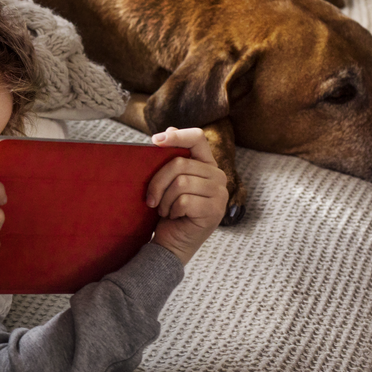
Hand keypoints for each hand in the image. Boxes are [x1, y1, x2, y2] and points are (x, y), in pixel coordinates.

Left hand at [146, 127, 229, 265]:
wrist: (171, 243)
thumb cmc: (168, 211)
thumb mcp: (167, 182)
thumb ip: (172, 158)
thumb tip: (170, 128)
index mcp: (207, 164)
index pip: (198, 138)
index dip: (177, 136)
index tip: (154, 141)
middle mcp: (218, 176)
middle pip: (180, 163)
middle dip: (158, 181)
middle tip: (151, 199)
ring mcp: (220, 194)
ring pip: (181, 182)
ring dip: (165, 199)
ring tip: (165, 210)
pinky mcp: (215, 210)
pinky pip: (184, 200)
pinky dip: (172, 210)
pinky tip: (174, 217)